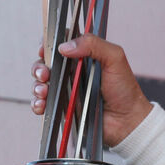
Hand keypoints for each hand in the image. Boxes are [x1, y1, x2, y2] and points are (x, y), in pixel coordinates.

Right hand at [31, 34, 153, 147]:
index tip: (44, 50)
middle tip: (44, 74)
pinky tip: (42, 105)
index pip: (60, 44)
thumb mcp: (115, 59)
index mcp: (83, 56)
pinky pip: (42, 103)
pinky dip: (37, 103)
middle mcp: (72, 71)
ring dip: (37, 85)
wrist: (127, 121)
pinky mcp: (62, 107)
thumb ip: (94, 45)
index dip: (48, 45)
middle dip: (39, 67)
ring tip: (44, 92)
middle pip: (45, 63)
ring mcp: (66, 90)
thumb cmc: (124, 89)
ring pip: (41, 83)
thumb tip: (64, 47)